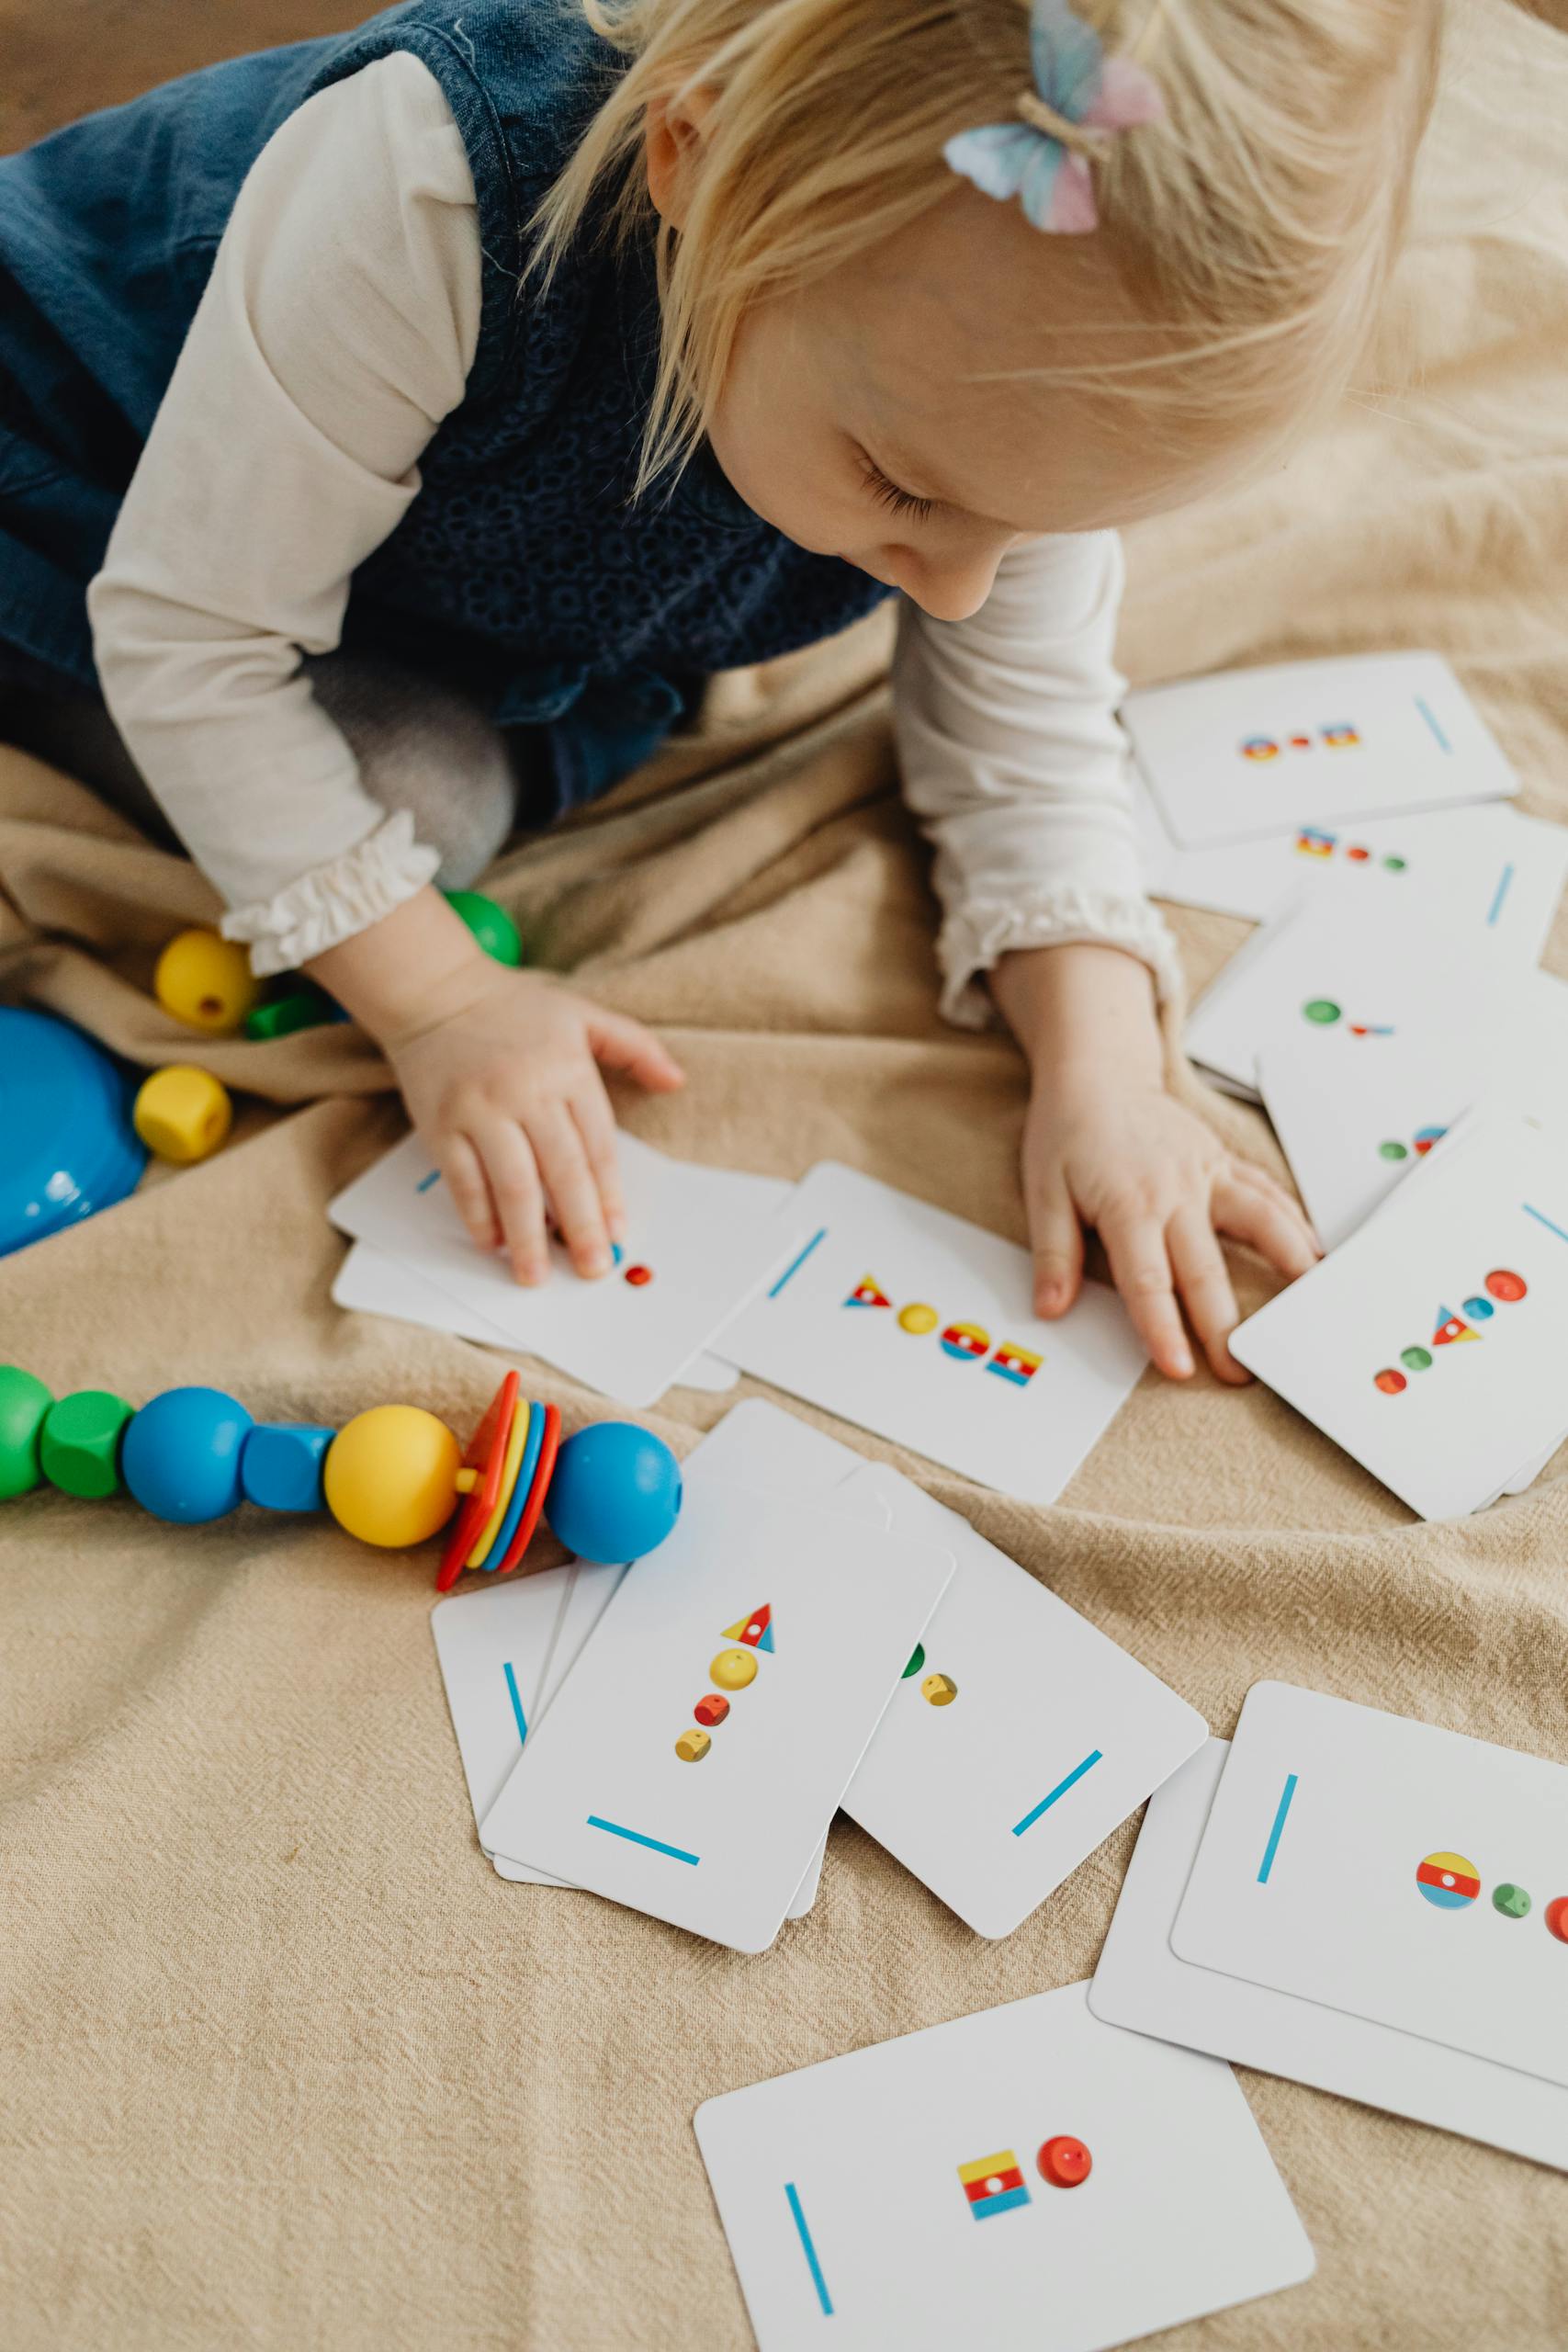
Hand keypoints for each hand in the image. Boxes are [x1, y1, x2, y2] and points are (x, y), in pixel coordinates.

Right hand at [388, 959, 684, 1282]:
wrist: (434, 990)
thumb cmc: (513, 1009)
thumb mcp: (583, 1014)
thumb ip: (633, 1047)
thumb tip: (676, 1080)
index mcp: (567, 1070)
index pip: (597, 1146)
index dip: (610, 1195)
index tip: (619, 1232)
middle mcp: (526, 1093)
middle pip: (562, 1174)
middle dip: (580, 1228)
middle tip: (592, 1268)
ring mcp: (480, 1110)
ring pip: (513, 1186)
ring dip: (527, 1237)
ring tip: (537, 1274)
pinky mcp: (441, 1124)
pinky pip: (464, 1181)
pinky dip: (479, 1216)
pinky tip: (494, 1242)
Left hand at [1021, 1076, 1319, 1379]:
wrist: (1098, 1072)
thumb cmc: (1069, 1131)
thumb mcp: (1043, 1190)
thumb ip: (1053, 1253)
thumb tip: (1050, 1307)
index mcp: (1127, 1204)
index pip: (1147, 1280)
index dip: (1163, 1328)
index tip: (1178, 1367)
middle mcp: (1175, 1191)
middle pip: (1205, 1268)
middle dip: (1224, 1325)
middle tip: (1241, 1369)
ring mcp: (1206, 1175)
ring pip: (1259, 1223)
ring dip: (1287, 1265)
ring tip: (1310, 1306)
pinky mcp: (1223, 1163)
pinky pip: (1267, 1194)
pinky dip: (1294, 1223)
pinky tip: (1315, 1252)